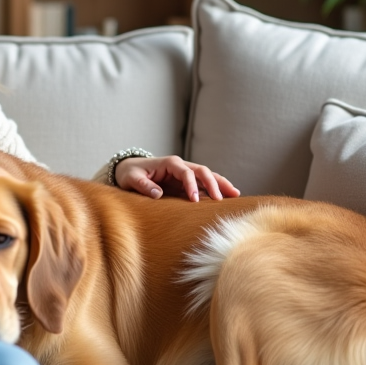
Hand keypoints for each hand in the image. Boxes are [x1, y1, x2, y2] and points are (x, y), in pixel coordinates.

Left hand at [114, 155, 239, 201]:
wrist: (129, 169)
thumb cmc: (130, 173)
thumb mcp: (132, 179)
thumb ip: (143, 186)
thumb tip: (158, 194)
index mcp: (170, 163)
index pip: (186, 172)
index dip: (192, 185)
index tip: (195, 201)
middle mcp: (180, 166)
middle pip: (202, 171)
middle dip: (213, 183)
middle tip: (221, 199)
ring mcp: (185, 173)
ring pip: (207, 176)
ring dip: (221, 184)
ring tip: (235, 195)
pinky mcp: (186, 182)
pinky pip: (203, 184)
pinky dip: (215, 189)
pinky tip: (227, 197)